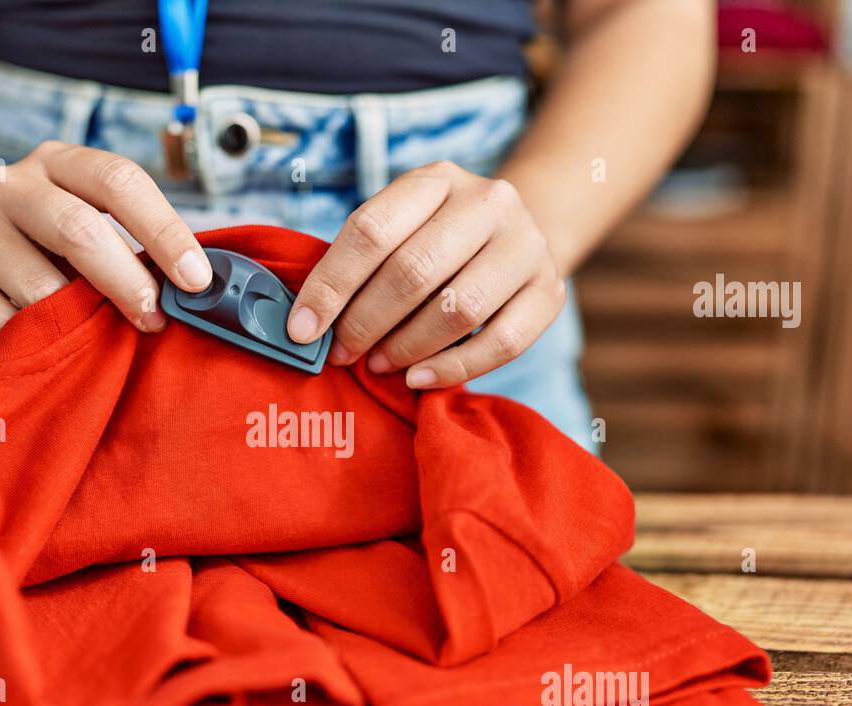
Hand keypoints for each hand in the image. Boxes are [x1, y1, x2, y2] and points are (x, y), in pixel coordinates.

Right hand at [0, 141, 212, 342]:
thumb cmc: (52, 248)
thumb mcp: (92, 229)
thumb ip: (136, 250)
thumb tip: (197, 293)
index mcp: (59, 163)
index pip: (118, 180)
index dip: (164, 230)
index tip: (196, 280)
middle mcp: (8, 185)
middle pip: (77, 228)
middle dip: (127, 282)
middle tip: (154, 321)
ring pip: (38, 286)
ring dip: (78, 323)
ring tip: (96, 339)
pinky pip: (1, 323)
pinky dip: (35, 344)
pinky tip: (47, 345)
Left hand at [286, 161, 565, 387]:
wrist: (517, 236)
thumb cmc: (437, 241)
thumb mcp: (400, 228)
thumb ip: (359, 264)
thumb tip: (306, 325)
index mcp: (436, 179)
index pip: (372, 230)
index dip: (331, 284)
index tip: (302, 329)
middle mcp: (488, 202)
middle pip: (414, 271)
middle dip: (366, 322)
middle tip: (341, 354)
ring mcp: (526, 245)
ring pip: (458, 309)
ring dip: (406, 347)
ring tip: (378, 365)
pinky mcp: (549, 291)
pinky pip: (502, 343)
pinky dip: (453, 368)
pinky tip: (418, 379)